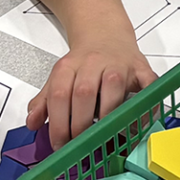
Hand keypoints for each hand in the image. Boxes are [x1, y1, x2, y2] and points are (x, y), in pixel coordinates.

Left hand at [28, 33, 153, 151]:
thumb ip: (45, 101)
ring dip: (108, 116)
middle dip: (81, 124)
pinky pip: (147, 85)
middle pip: (84, 93)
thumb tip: (32, 123)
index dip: (58, 123)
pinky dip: (145, 104)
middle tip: (80, 145)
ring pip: (113, 88)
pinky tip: (138, 122)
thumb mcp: (60, 77)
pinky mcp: (141, 68)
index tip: (60, 143)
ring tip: (104, 136)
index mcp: (69, 66)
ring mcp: (119, 65)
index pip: (59, 94)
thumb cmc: (84, 63)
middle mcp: (93, 63)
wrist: (106, 35)